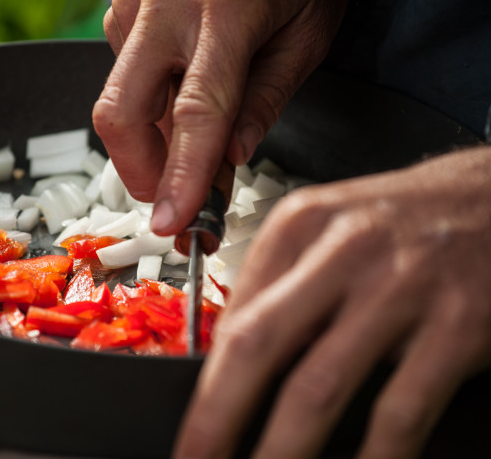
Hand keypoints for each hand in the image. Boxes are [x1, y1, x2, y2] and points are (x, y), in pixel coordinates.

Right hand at [93, 0, 349, 235]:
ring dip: (150, 139)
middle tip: (172, 199)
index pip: (197, 111)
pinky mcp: (121, 4)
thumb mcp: (308, 35)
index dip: (182, 176)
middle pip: (123, 112)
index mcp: (228, 5)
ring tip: (194, 138)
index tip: (174, 222)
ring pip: (118, 100)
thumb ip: (266, 100)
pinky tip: (180, 91)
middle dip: (140, 171)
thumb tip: (229, 160)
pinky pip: (121, 75)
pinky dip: (148, 104)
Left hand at [174, 146, 490, 457]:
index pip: (235, 314)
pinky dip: (372, 457)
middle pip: (257, 347)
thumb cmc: (406, 218)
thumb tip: (230, 353)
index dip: (205, 380)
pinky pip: (401, 410)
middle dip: (216, 418)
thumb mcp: (330, 226)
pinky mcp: (459, 323)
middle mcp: (343, 251)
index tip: (194, 421)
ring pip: (319, 387)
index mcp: (301, 224)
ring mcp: (401, 287)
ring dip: (282, 450)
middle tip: (194, 458)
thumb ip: (281, 282)